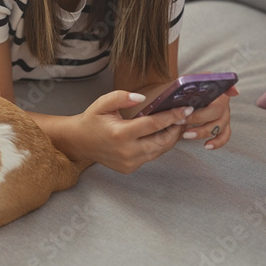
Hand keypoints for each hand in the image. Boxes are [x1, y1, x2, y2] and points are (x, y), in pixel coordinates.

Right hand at [71, 90, 194, 173]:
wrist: (79, 142)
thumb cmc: (92, 120)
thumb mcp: (102, 103)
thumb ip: (122, 97)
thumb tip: (142, 98)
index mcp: (120, 134)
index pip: (154, 124)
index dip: (172, 116)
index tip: (186, 109)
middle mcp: (127, 151)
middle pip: (162, 141)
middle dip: (176, 129)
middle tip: (186, 117)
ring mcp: (129, 162)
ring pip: (159, 151)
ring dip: (170, 138)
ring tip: (177, 125)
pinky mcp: (130, 168)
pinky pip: (151, 156)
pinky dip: (159, 145)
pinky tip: (162, 135)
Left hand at [178, 86, 238, 149]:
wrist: (176, 100)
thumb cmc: (181, 90)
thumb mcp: (185, 81)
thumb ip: (195, 80)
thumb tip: (221, 89)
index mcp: (215, 87)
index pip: (225, 87)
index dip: (230, 89)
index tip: (233, 92)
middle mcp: (223, 101)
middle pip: (217, 111)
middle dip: (198, 118)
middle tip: (181, 121)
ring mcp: (224, 114)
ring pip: (219, 125)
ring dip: (203, 131)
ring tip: (186, 134)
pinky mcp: (222, 126)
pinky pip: (224, 136)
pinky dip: (217, 142)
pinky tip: (206, 145)